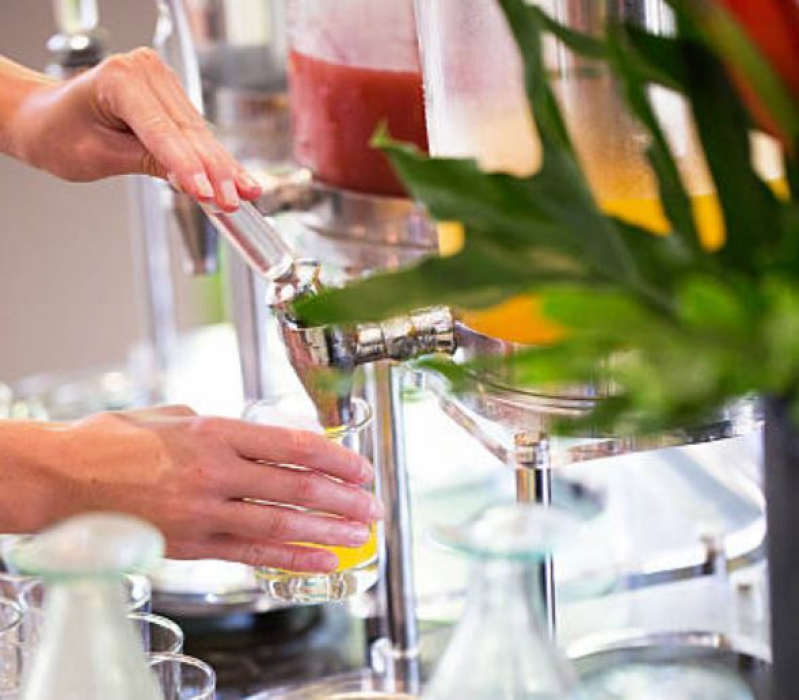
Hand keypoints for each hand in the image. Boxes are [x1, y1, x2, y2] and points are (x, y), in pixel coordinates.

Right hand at [3, 407, 381, 572]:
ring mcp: (203, 511)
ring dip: (327, 530)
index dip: (335, 458)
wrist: (60, 479)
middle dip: (342, 498)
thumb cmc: (114, 440)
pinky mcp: (190, 544)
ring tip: (361, 535)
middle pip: (295, 486)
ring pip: (280, 522)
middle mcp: (214, 471)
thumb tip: (255, 439)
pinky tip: (321, 559)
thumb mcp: (173, 415)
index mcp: (214, 432)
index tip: (362, 468)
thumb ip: (219, 428)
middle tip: (374, 506)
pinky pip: (250, 552)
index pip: (292, 446)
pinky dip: (290, 556)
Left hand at [4, 49, 260, 210]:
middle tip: (232, 201)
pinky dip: (216, 160)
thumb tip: (188, 180)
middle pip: (189, 132)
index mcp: (119, 78)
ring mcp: (163, 82)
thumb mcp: (98, 155)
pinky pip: (198, 135)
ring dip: (223, 168)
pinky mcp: (174, 100)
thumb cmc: (60, 132)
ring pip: (200, 135)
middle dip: (214, 171)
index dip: (188, 165)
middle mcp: (146, 71)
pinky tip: (238, 179)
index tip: (207, 193)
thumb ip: (145, 162)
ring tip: (244, 194)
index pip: (162, 130)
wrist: (48, 119)